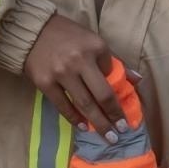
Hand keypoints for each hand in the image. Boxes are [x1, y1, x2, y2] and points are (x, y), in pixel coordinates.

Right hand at [23, 14, 131, 140]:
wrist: (32, 30)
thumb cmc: (66, 36)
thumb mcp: (93, 40)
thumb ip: (113, 60)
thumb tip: (136, 79)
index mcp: (96, 47)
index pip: (113, 73)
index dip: (118, 90)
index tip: (123, 107)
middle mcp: (80, 60)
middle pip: (102, 95)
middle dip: (114, 116)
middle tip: (122, 131)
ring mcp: (61, 73)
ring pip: (84, 104)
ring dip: (98, 123)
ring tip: (108, 136)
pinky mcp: (45, 82)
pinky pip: (63, 105)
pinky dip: (74, 118)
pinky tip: (83, 127)